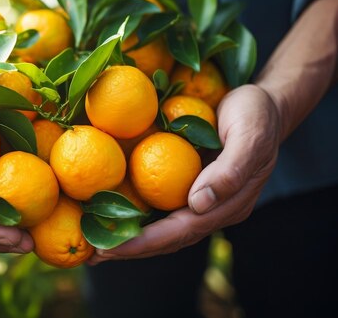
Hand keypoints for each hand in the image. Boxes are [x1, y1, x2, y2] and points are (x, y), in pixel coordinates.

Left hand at [89, 84, 279, 262]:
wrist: (265, 104)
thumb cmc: (257, 116)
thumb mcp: (249, 137)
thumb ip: (229, 172)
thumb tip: (197, 204)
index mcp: (229, 204)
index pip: (182, 230)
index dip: (146, 242)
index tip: (114, 248)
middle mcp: (213, 208)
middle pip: (169, 237)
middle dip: (132, 248)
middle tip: (94, 255)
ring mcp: (202, 199)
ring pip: (164, 226)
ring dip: (131, 237)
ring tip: (97, 245)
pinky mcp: (191, 184)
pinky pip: (162, 204)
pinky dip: (137, 213)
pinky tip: (112, 213)